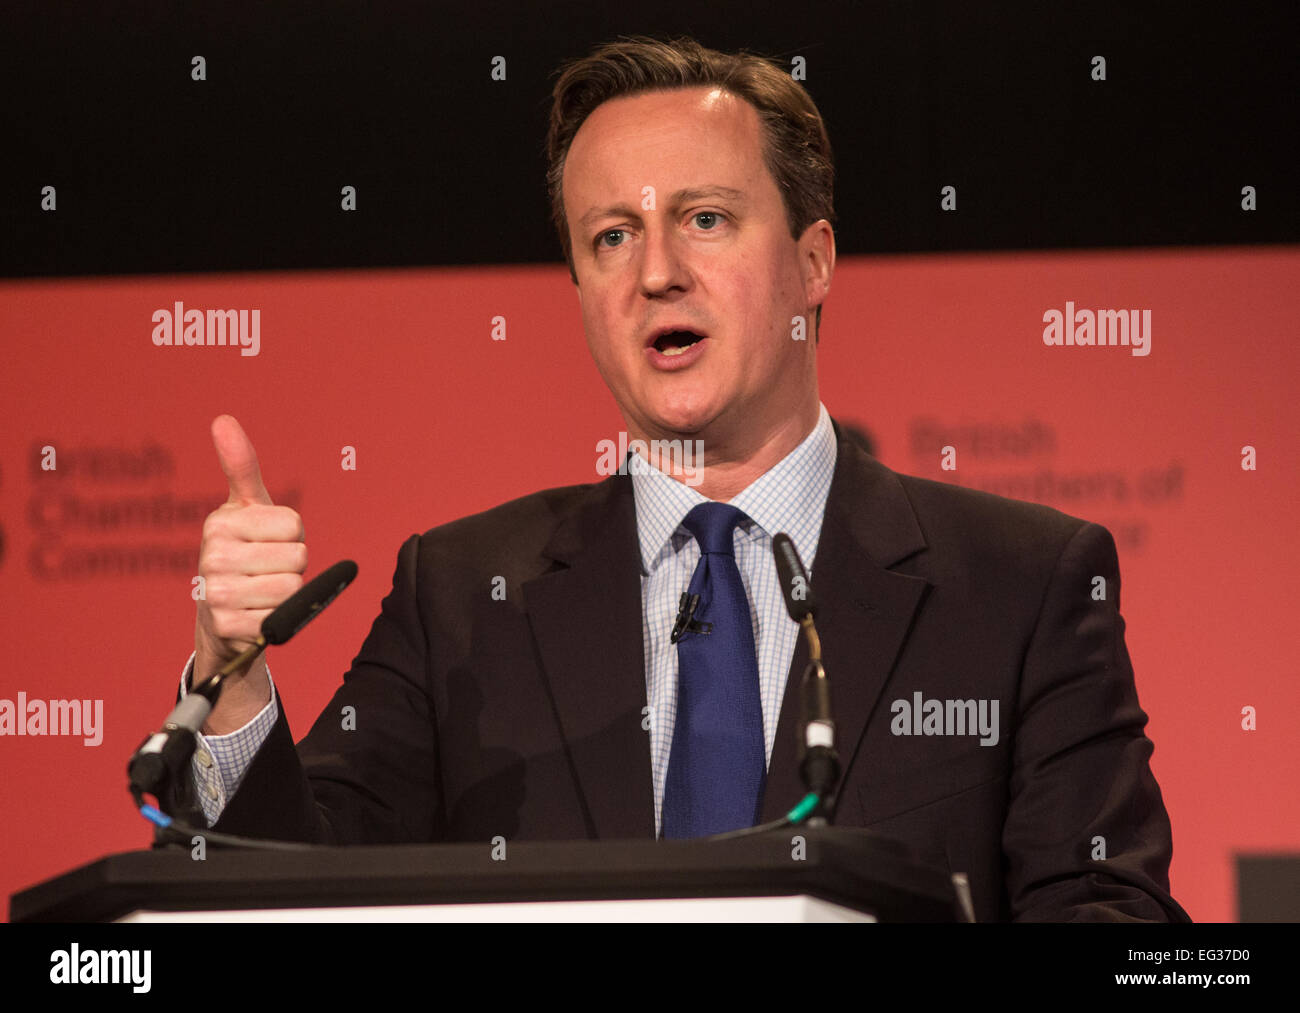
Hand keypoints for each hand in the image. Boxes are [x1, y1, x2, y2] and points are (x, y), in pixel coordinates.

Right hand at [193, 416, 305, 720]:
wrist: (219, 616)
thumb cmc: (243, 552)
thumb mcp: (245, 508)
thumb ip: (241, 466)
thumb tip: (223, 419)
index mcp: (220, 523)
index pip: (294, 526)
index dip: (292, 536)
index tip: (268, 542)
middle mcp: (212, 556)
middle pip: (298, 557)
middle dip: (291, 566)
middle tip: (265, 570)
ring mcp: (217, 594)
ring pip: (292, 587)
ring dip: (287, 593)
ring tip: (261, 592)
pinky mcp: (228, 627)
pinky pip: (281, 618)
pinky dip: (277, 619)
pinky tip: (256, 615)